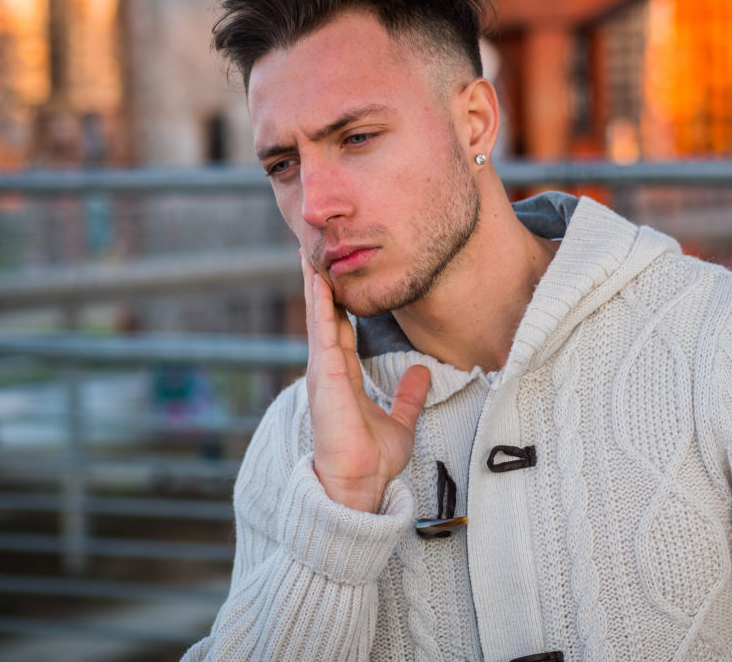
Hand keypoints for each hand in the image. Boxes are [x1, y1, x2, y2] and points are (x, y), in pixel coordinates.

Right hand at [301, 251, 429, 512]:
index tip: (337, 276)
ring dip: (314, 285)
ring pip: (317, 318)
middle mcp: (329, 370)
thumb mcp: (400, 420)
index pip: (339, 330)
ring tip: (308, 253)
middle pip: (323, 317)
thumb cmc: (372, 458)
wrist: (359, 481)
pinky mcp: (323, 375)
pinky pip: (321, 331)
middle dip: (320, 285)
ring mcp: (322, 371)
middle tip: (315, 251)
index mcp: (343, 378)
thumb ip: (408, 396)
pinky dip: (319, 304)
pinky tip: (318, 280)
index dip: (338, 303)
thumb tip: (422, 373)